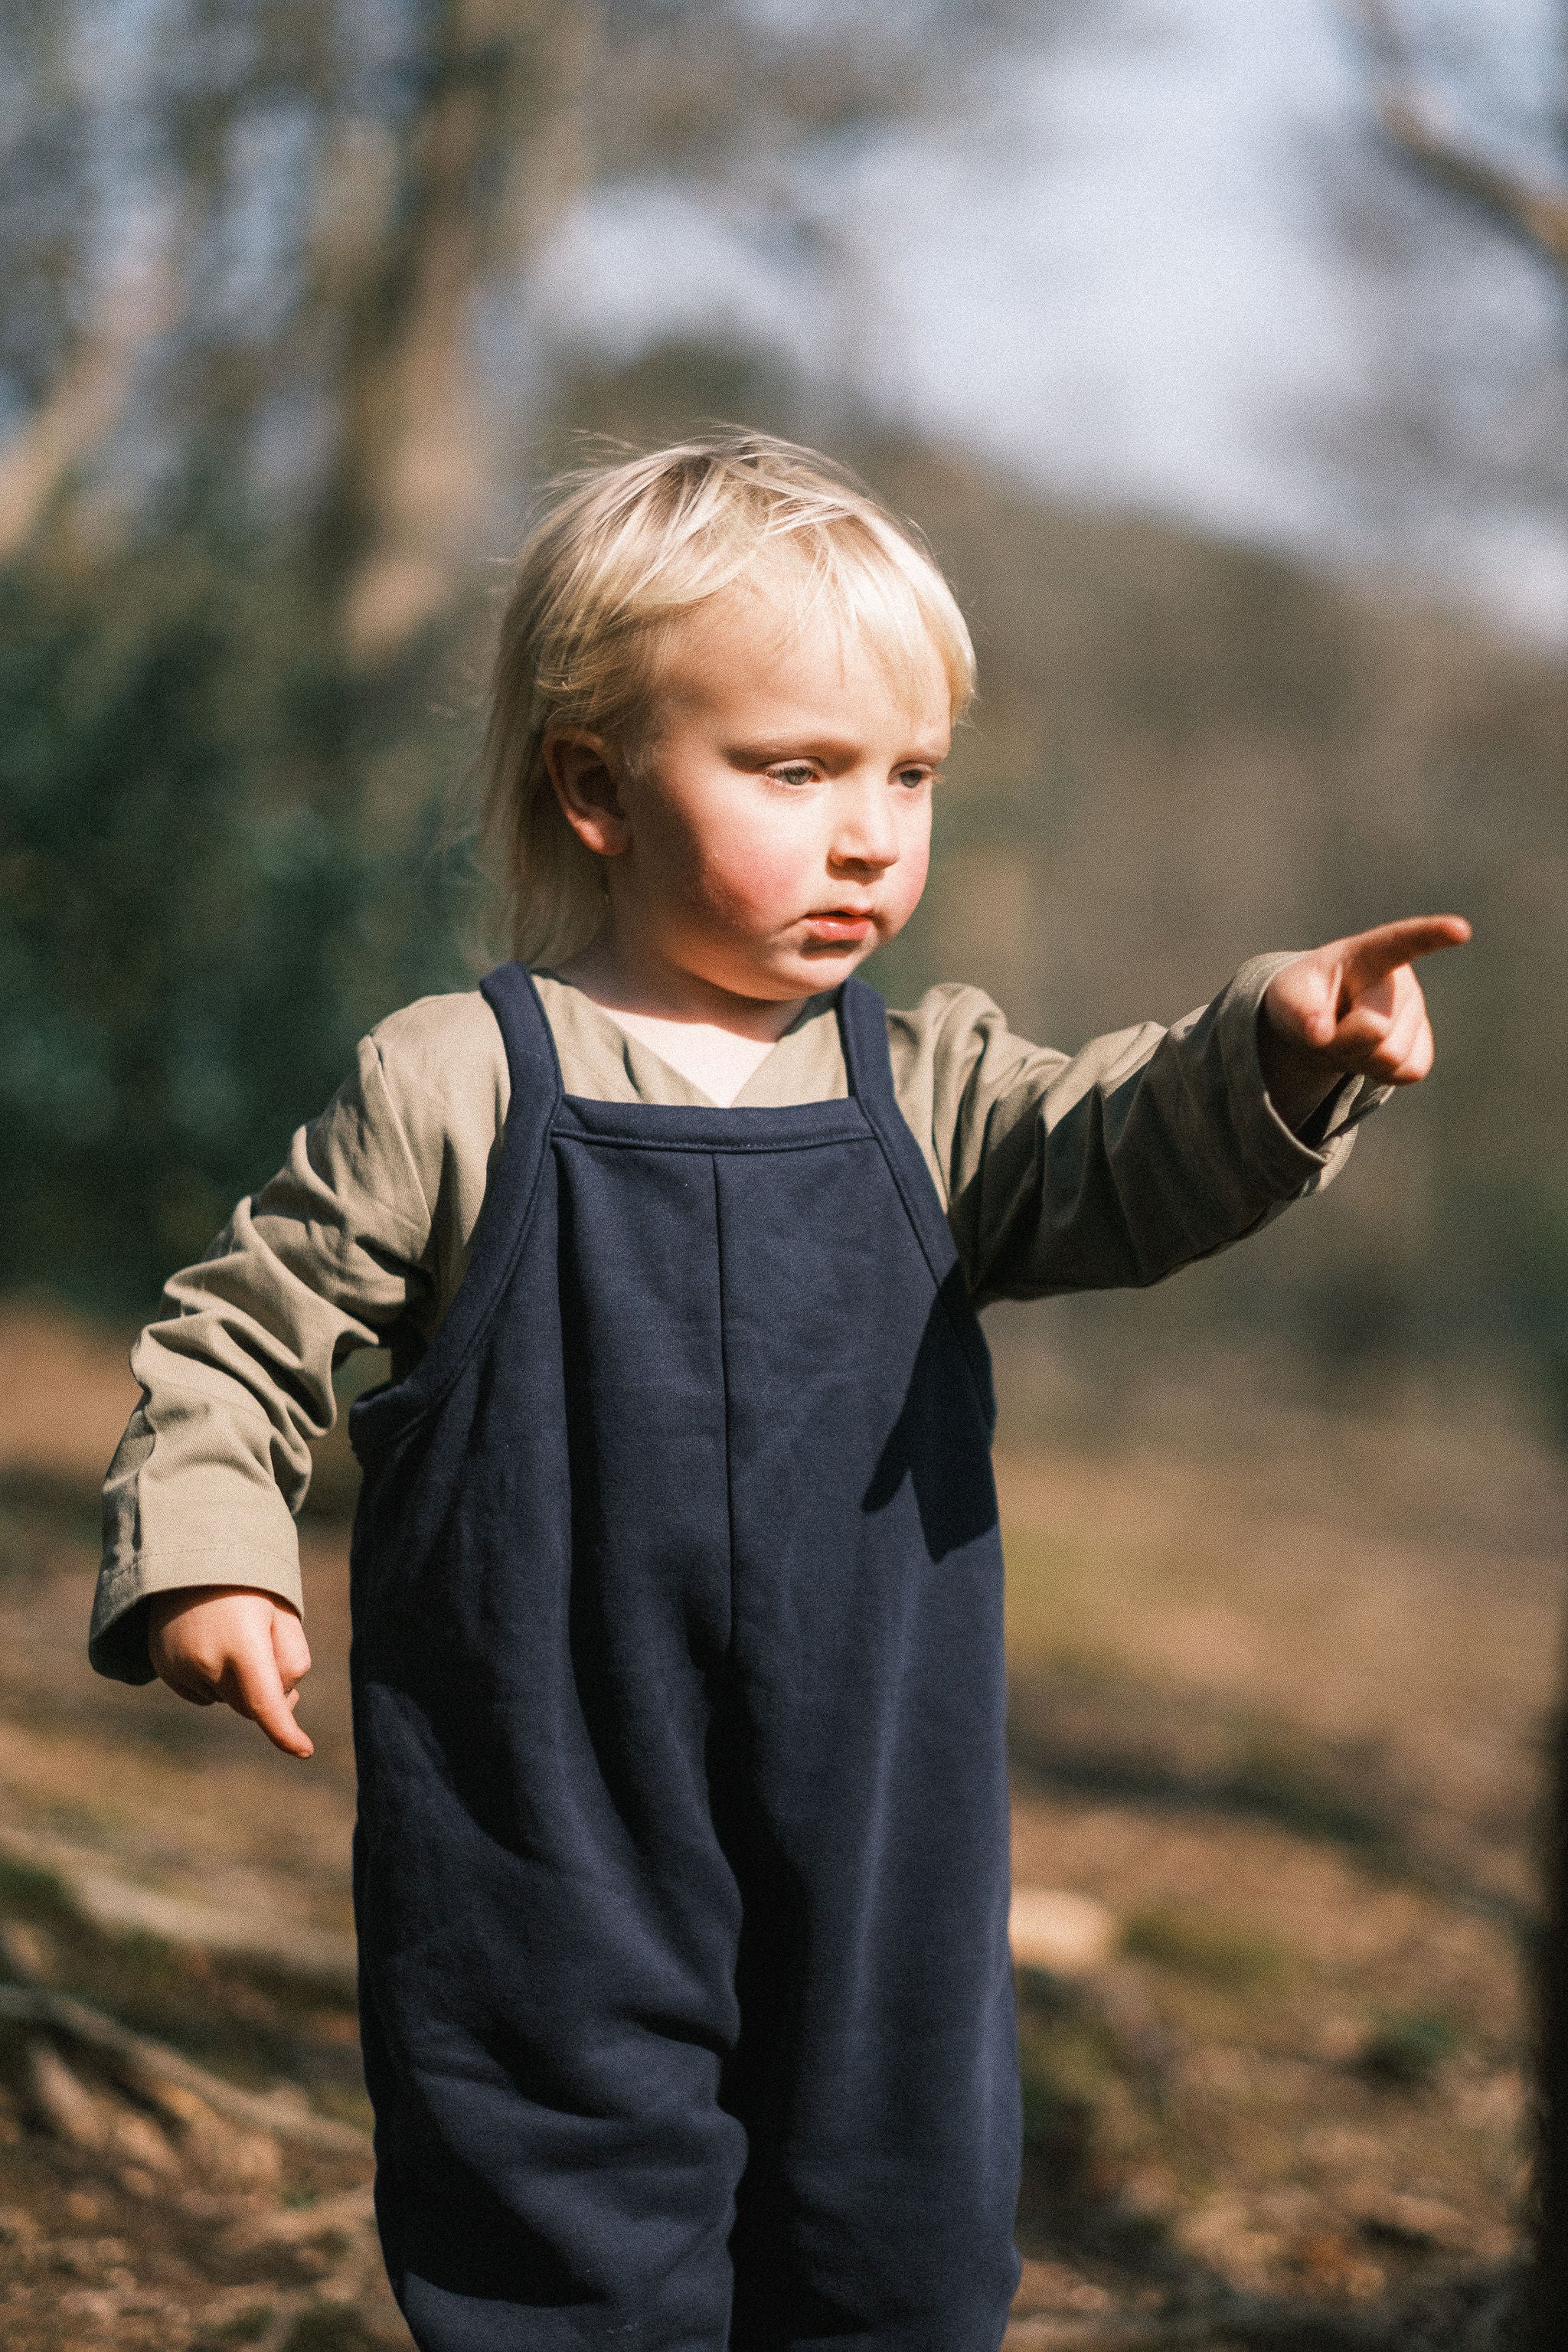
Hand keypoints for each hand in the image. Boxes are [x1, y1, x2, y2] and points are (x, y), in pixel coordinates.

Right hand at [147, 1586, 313, 1758]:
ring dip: (237, 1682)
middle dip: (266, 1691)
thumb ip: (291, 1660)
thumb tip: (282, 1705)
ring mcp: (179, 1668)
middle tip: (269, 1650)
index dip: (285, 1732)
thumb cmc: (248, 1585)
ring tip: (230, 1632)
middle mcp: (205, 1662)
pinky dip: (213, 1678)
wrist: (190, 1554)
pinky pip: (201, 1691)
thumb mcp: (282, 1613)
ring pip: (225, 1699)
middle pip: (249, 1704)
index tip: (304, 1750)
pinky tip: (210, 1642)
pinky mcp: (163, 1668)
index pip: (265, 1704)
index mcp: (241, 1645)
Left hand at [1261, 914, 1471, 1130]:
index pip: (1401, 942)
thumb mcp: (1288, 997)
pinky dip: (1378, 1074)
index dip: (1432, 934)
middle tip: (1328, 1028)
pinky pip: (1407, 1073)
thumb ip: (1299, 1010)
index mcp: (1367, 954)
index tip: (1460, 930)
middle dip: (1342, 1040)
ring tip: (1347, 1037)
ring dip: (1357, 1058)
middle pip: (1374, 1028)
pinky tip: (1367, 1052)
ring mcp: (1417, 1012)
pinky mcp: (1423, 1045)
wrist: (1318, 1022)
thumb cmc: (1302, 998)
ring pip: (1390, 1057)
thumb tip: (1321, 1033)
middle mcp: (1401, 979)